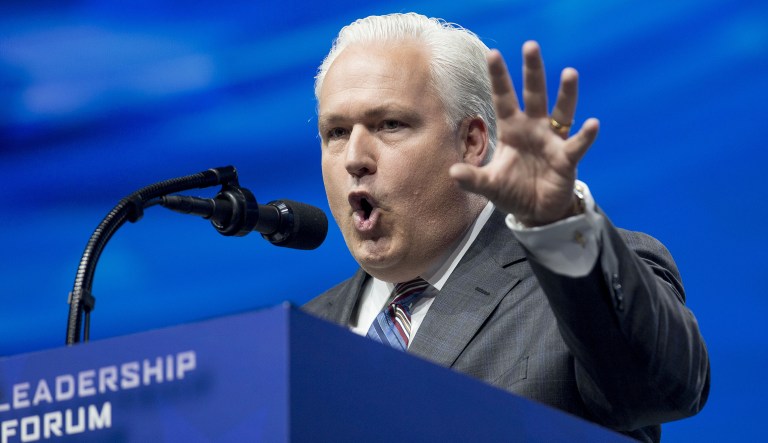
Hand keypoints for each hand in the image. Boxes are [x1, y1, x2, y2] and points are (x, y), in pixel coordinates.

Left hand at [450, 41, 598, 226]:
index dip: (499, 78)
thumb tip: (452, 172)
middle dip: (532, 72)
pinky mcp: (567, 159)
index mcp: (511, 130)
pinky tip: (592, 124)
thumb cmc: (513, 191)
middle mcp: (533, 128)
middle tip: (531, 46)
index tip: (493, 53)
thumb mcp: (489, 186)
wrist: (536, 212)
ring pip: (561, 112)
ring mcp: (552, 141)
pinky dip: (585, 136)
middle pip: (533, 95)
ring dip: (566, 94)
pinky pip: (576, 145)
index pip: (503, 98)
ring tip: (569, 73)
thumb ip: (473, 178)